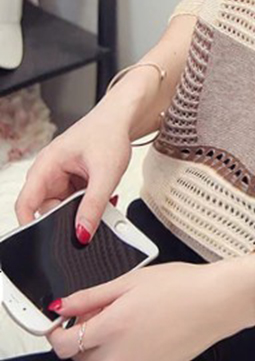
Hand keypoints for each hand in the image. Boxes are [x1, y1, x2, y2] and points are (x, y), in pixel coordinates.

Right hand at [14, 102, 133, 242]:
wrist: (122, 118)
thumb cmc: (109, 133)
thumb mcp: (105, 173)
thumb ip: (94, 205)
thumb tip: (82, 233)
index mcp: (46, 166)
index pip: (25, 204)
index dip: (30, 226)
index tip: (45, 242)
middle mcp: (49, 172)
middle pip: (48, 209)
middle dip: (68, 218)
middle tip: (91, 218)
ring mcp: (61, 177)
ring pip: (65, 207)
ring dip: (83, 210)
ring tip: (104, 200)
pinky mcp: (74, 180)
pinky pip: (76, 201)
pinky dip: (90, 203)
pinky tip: (105, 197)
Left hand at [46, 256, 254, 360]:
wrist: (215, 303)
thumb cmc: (181, 287)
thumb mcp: (130, 281)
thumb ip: (90, 297)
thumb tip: (62, 306)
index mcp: (111, 329)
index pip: (62, 345)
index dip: (59, 331)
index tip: (63, 322)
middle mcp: (116, 360)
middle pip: (79, 355)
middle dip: (86, 333)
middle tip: (110, 309)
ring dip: (102, 346)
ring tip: (131, 320)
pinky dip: (120, 358)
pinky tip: (142, 335)